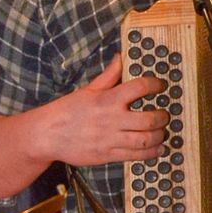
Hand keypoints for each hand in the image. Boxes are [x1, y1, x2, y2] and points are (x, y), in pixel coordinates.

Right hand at [42, 54, 165, 166]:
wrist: (47, 135)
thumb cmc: (66, 111)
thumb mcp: (87, 90)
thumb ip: (108, 76)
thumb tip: (120, 57)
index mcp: (107, 99)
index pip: (140, 87)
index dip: (155, 85)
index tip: (160, 85)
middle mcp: (112, 119)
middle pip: (149, 118)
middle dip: (162, 117)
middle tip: (164, 115)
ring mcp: (110, 139)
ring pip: (145, 139)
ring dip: (159, 136)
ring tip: (161, 132)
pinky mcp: (108, 155)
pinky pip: (135, 155)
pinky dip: (151, 153)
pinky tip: (157, 149)